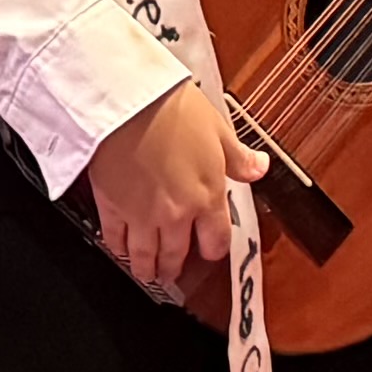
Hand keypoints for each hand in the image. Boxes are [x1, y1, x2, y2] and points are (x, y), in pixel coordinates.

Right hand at [82, 77, 258, 304]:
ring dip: (147, 268)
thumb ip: (238, 157)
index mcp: (207, 196)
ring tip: (147, 272)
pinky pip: (114, 239)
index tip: (209, 249)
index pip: (217, 241)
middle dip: (175, 266)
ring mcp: (141, 214)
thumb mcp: (218, 128)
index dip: (214, 249)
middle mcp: (176, 214)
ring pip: (145, 256)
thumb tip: (259, 168)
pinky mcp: (111, 206)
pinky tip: (118, 248)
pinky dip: (117, 248)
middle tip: (171, 270)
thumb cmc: (170, 107)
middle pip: (177, 255)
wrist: (126, 99)